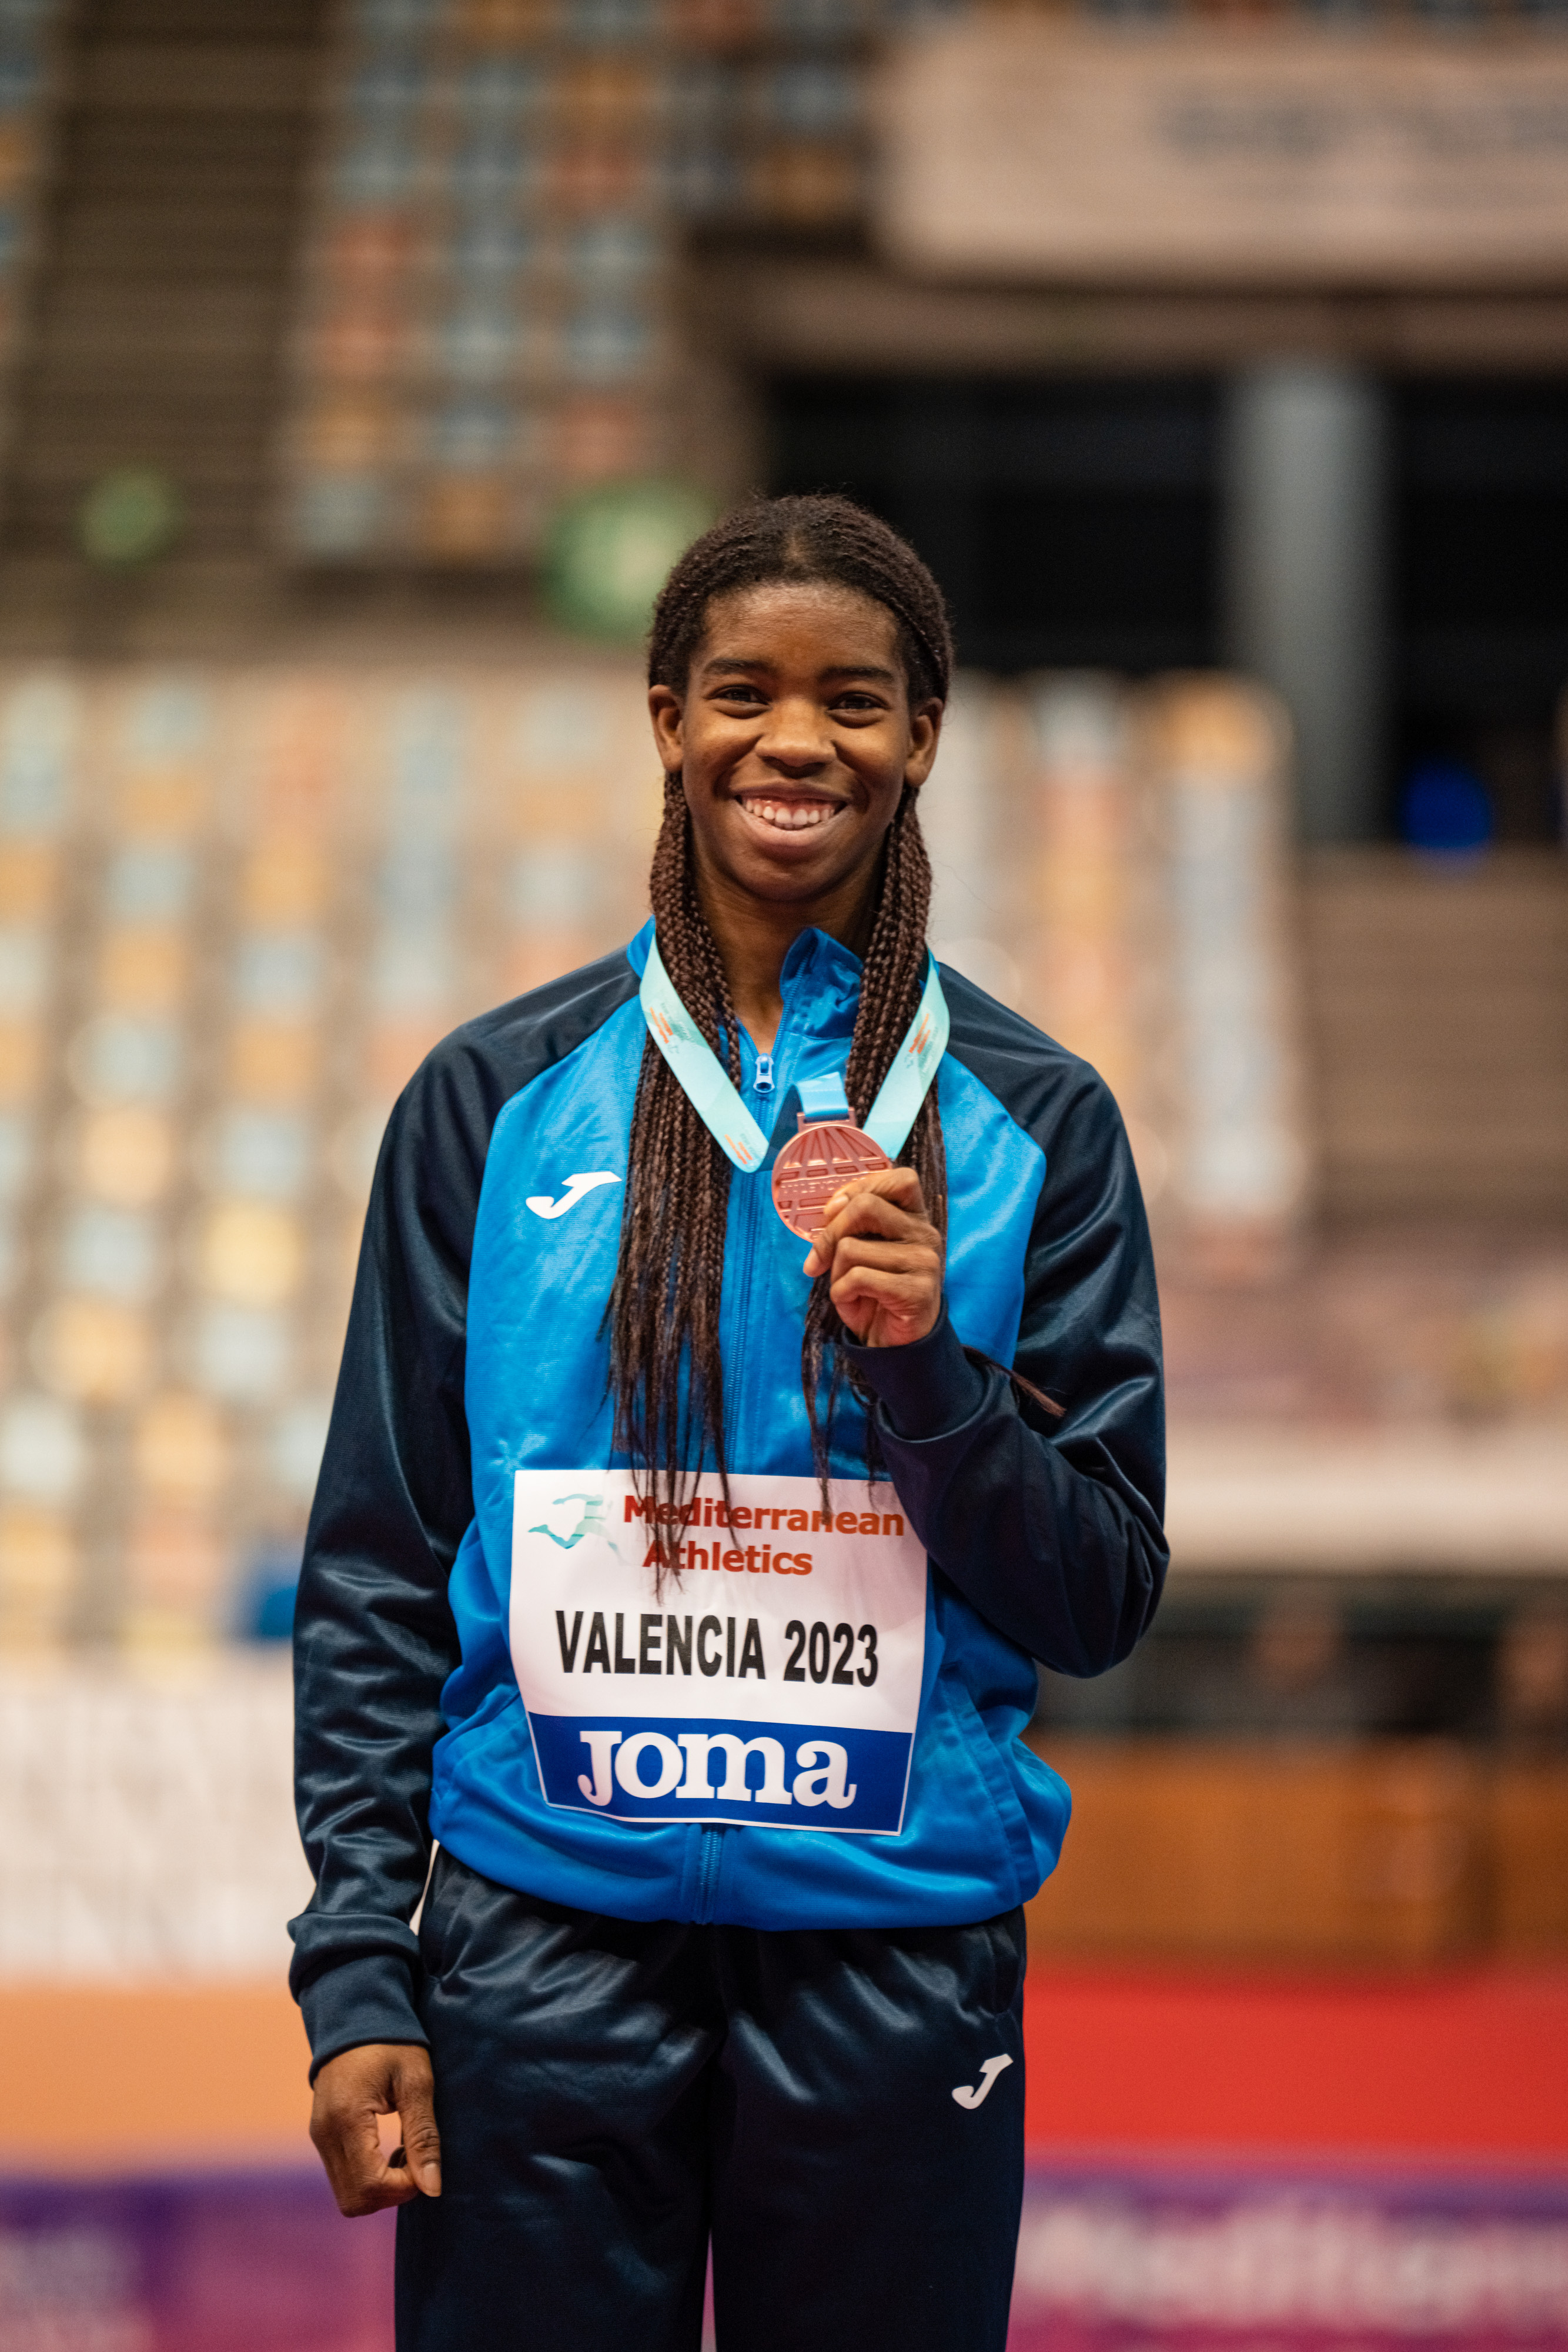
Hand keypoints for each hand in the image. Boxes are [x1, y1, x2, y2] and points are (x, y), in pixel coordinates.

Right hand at [310, 2042, 441, 2216]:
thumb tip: (433, 2188)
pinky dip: (368, 2175)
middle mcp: (324, 2134)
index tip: (426, 2163)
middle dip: (391, 2193)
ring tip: (405, 2150)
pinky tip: (389, 2148)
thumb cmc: (393, 2041)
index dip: (404, 2188)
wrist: (357, 2013)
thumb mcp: (417, 2081)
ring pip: (347, 2194)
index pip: (370, 2187)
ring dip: (380, 2186)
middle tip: (416, 2160)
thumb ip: (423, 2135)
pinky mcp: (322, 2135)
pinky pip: (343, 2176)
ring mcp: (319, 2136)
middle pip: (355, 2201)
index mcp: (347, 2119)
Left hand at [800, 1165, 942, 1349]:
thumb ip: (853, 1224)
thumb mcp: (861, 1251)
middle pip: (866, 1206)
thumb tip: (829, 1209)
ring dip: (835, 1271)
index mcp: (915, 1218)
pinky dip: (841, 1292)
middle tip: (819, 1258)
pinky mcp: (917, 1291)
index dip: (859, 1188)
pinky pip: (857, 1278)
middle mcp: (925, 1234)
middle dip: (830, 1232)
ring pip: (852, 1247)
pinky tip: (854, 1301)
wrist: (896, 1345)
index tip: (833, 1213)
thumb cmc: (874, 1293)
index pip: (899, 1178)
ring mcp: (925, 1262)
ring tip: (848, 1287)